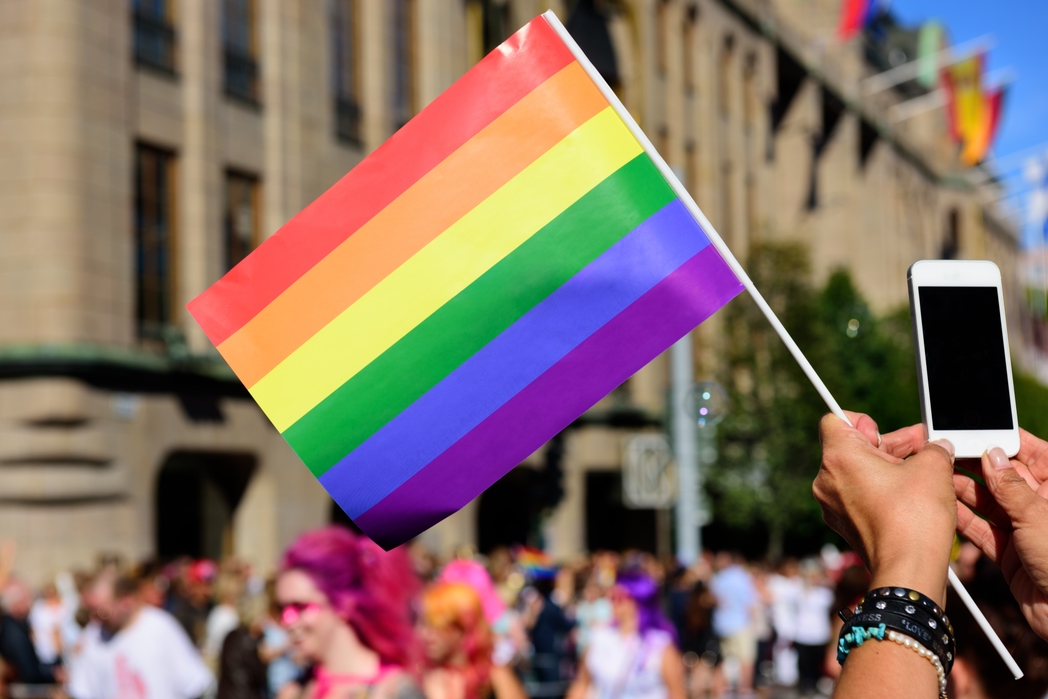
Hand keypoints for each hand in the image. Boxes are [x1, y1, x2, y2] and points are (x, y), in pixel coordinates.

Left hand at [815, 411, 955, 605]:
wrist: (909, 569)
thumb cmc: (915, 517)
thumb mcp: (933, 467)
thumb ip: (932, 447)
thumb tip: (937, 447)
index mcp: (838, 457)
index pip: (836, 420)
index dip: (864, 421)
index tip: (887, 434)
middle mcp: (827, 480)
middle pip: (852, 447)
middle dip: (888, 445)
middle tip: (921, 447)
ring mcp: (833, 505)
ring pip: (858, 473)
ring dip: (888, 469)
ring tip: (923, 472)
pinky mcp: (844, 524)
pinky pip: (859, 496)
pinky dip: (881, 492)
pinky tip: (911, 496)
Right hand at [954, 428, 1047, 638]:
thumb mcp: (1038, 517)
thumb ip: (1012, 487)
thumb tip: (992, 454)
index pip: (1032, 454)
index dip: (1004, 442)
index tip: (976, 430)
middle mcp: (1040, 506)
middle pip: (1004, 476)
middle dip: (977, 464)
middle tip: (946, 452)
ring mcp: (1024, 529)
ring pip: (989, 502)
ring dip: (965, 490)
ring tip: (938, 477)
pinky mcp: (1009, 553)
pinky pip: (981, 529)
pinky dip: (962, 519)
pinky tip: (944, 507)